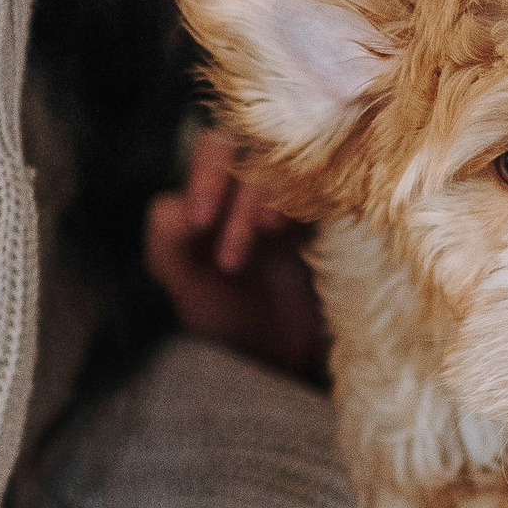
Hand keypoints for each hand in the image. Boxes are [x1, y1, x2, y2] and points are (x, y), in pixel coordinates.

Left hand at [145, 130, 329, 381]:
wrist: (282, 362)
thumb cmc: (228, 320)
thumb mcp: (186, 286)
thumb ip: (167, 242)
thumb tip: (178, 203)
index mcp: (221, 190)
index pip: (215, 148)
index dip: (206, 174)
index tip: (200, 221)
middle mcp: (263, 183)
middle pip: (261, 146)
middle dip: (246, 190)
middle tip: (241, 242)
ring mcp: (305, 196)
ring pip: (299, 162)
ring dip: (280, 190)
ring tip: (271, 231)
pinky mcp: (340, 216)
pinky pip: (338, 185)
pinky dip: (323, 197)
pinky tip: (313, 229)